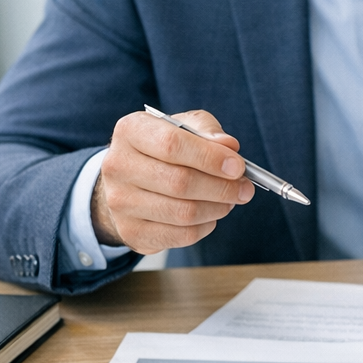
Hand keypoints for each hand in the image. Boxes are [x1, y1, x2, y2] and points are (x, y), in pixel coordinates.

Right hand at [91, 109, 254, 253]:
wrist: (130, 179)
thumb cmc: (163, 148)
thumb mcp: (184, 126)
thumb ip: (207, 130)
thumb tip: (229, 147)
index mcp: (131, 131)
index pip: (172, 144)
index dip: (210, 157)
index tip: (238, 166)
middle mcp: (118, 166)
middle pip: (180, 182)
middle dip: (222, 187)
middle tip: (245, 189)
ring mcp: (120, 203)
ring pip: (183, 213)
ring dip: (218, 208)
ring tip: (231, 200)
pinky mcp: (132, 232)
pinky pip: (181, 235)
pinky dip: (205, 226)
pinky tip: (211, 214)